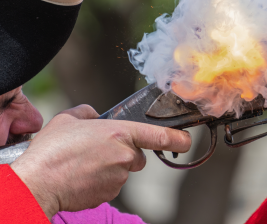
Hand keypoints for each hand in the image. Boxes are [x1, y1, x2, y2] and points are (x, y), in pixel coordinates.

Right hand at [10, 105, 190, 219]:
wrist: (39, 182)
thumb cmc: (53, 149)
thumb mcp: (69, 119)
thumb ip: (88, 113)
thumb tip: (95, 116)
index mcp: (120, 133)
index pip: (160, 136)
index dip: (178, 138)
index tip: (187, 140)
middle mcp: (125, 156)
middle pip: (137, 156)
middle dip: (125, 153)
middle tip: (100, 151)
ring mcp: (119, 178)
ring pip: (123, 170)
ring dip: (111, 167)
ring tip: (85, 163)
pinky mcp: (110, 194)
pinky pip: (112, 184)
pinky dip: (102, 180)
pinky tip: (84, 175)